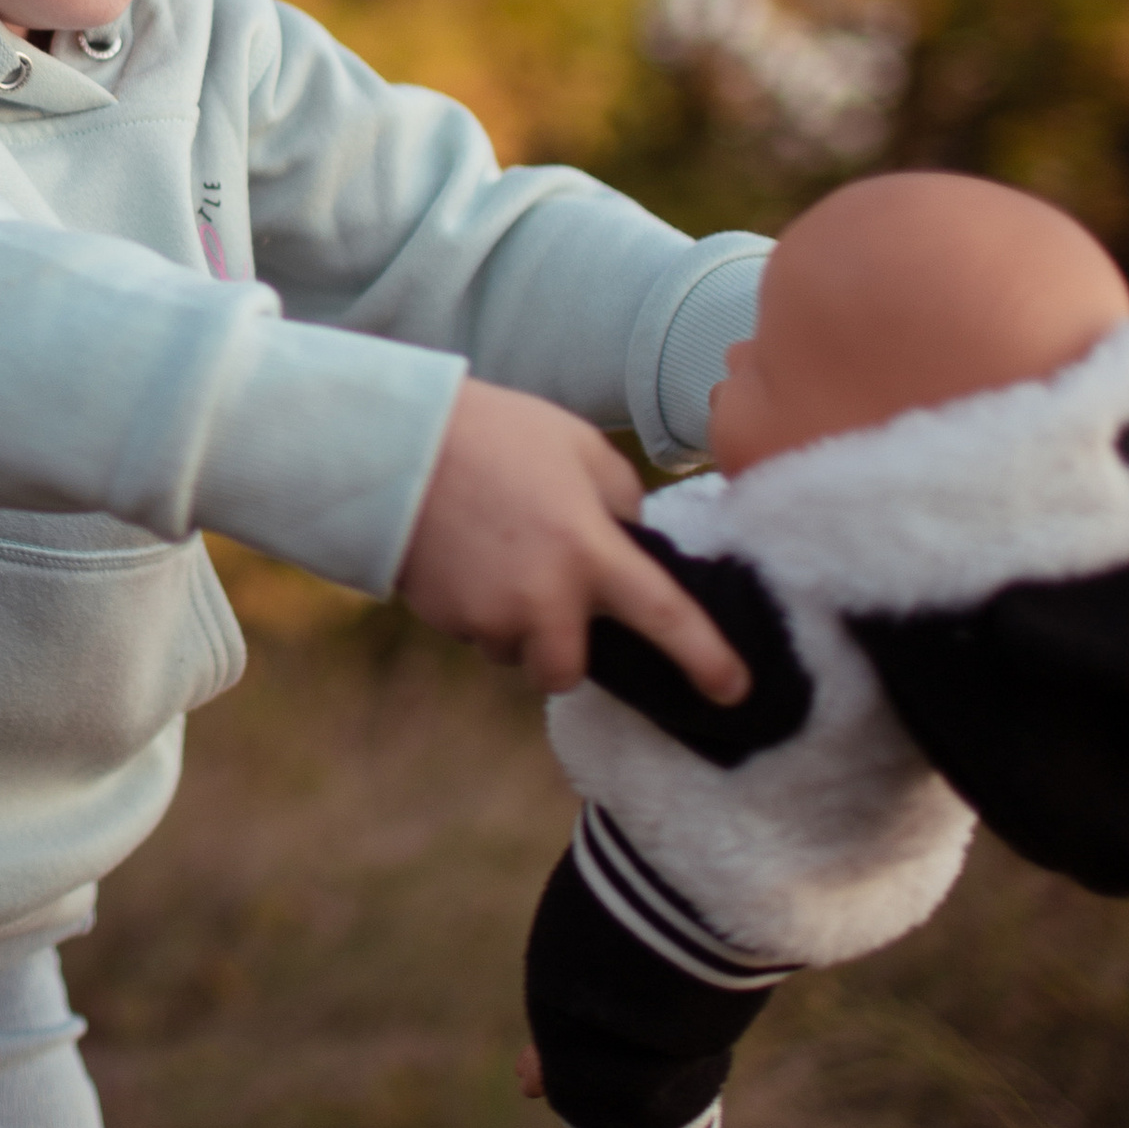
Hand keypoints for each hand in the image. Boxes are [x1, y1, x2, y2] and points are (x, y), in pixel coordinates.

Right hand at [396, 378, 750, 701]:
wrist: (395, 441)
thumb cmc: (498, 436)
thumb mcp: (582, 449)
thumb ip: (621, 503)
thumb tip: (631, 544)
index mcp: (592, 550)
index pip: (666, 618)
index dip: (706, 660)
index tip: (734, 691)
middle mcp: (545, 597)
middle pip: (567, 671)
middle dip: (562, 651)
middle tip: (548, 603)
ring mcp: (490, 615)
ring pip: (512, 650)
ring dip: (512, 624)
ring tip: (492, 558)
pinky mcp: (445, 618)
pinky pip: (472, 631)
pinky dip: (473, 606)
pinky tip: (462, 556)